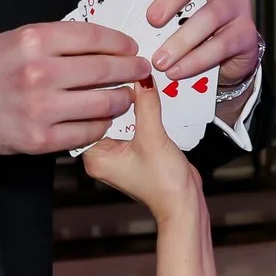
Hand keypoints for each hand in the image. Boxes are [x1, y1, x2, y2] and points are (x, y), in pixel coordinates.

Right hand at [0, 20, 149, 156]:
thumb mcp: (16, 40)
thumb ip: (56, 40)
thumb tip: (100, 43)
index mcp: (34, 41)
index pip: (94, 37)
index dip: (120, 43)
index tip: (131, 47)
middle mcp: (40, 73)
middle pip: (105, 70)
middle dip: (130, 69)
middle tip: (140, 70)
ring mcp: (41, 108)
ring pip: (103, 103)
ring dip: (122, 99)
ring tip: (125, 96)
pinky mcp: (41, 138)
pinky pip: (87, 131)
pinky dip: (101, 124)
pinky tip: (103, 118)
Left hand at [80, 82, 203, 218]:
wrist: (184, 203)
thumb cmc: (164, 185)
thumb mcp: (153, 138)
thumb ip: (147, 106)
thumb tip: (141, 80)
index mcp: (95, 157)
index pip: (91, 116)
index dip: (103, 93)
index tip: (115, 73)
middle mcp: (103, 155)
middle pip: (106, 115)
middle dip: (120, 96)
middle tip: (131, 74)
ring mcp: (119, 152)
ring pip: (122, 118)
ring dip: (134, 104)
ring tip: (143, 83)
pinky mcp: (135, 149)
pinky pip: (135, 124)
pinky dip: (143, 112)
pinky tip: (151, 99)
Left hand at [147, 0, 261, 108]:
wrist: (225, 59)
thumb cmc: (187, 29)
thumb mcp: (169, 13)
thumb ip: (149, 6)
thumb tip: (107, 16)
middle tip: (151, 20)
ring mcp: (237, 5)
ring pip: (211, 15)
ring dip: (181, 39)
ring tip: (159, 60)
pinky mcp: (247, 34)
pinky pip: (221, 45)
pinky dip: (196, 60)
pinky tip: (176, 71)